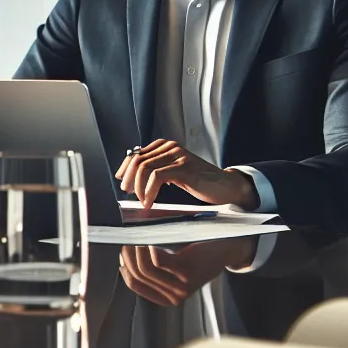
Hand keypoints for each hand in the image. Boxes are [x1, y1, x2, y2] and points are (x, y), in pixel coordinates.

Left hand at [117, 139, 258, 209]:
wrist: (225, 186)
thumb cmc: (199, 181)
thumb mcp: (174, 172)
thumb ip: (158, 168)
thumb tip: (133, 177)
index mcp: (166, 146)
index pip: (137, 153)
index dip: (125, 167)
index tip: (122, 181)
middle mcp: (171, 147)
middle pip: (138, 160)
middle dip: (129, 178)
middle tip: (128, 193)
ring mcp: (178, 156)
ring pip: (145, 167)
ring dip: (138, 187)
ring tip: (141, 200)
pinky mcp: (184, 168)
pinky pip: (157, 176)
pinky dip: (149, 191)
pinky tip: (149, 201)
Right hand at [120, 238, 255, 306]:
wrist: (229, 245)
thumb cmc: (200, 251)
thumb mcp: (176, 266)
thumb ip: (156, 268)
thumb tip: (125, 257)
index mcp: (169, 298)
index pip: (136, 286)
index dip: (125, 269)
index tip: (122, 253)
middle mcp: (175, 296)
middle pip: (138, 276)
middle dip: (127, 257)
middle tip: (127, 239)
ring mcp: (181, 285)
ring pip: (145, 269)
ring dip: (135, 251)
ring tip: (136, 236)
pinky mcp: (186, 270)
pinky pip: (157, 261)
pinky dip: (147, 248)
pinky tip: (147, 238)